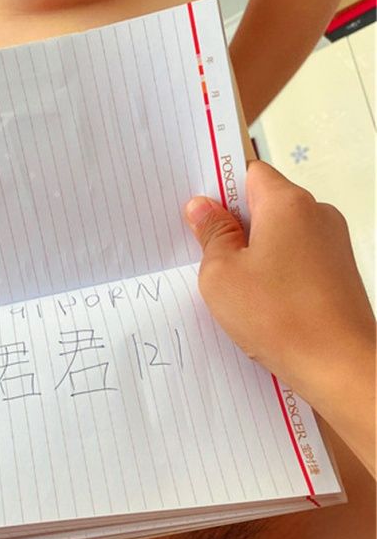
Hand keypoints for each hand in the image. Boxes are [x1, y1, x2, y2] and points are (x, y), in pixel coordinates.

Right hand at [184, 160, 374, 471]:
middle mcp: (317, 214)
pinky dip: (277, 275)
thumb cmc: (279, 317)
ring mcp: (333, 244)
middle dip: (235, 228)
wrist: (339, 366)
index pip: (250, 172)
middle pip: (265, 204)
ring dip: (255, 255)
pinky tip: (263, 305)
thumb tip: (202, 208)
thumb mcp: (221, 275)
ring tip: (236, 291)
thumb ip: (211, 235)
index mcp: (288, 203)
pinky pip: (298, 260)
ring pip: (281, 235)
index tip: (200, 214)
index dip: (221, 190)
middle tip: (208, 259)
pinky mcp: (339, 273)